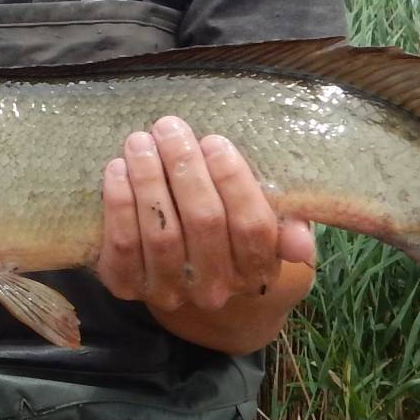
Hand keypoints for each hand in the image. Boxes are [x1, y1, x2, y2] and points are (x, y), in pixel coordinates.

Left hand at [94, 116, 315, 312]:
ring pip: (160, 233)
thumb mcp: (268, 228)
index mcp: (257, 271)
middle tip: (169, 127)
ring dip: (148, 180)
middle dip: (185, 167)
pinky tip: (117, 169)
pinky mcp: (127, 287)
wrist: (188, 276)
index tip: (214, 141)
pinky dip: (119, 204)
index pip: (252, 226)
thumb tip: (302, 245)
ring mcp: (170, 291)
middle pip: (204, 223)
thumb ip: (287, 227)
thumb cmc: (231, 232)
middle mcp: (215, 289)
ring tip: (140, 142)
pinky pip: (122, 246)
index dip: (233, 181)